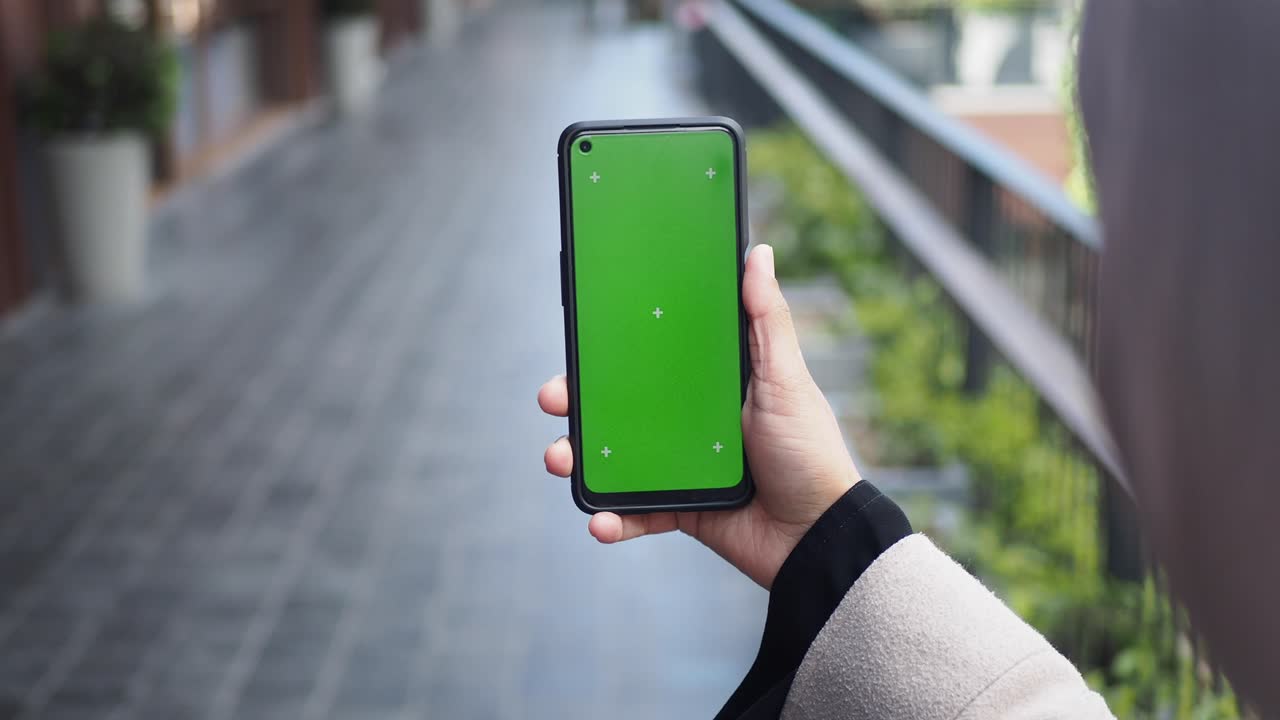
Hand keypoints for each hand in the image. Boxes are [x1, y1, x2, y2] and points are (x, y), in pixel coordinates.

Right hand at [538, 245, 859, 588]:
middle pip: (621, 405)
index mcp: (712, 382)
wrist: (819, 536)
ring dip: (580, 458)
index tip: (580, 338)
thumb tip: (759, 253)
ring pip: (616, 457)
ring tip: (559, 459)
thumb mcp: (787, 379)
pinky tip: (598, 519)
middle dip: (577, 403)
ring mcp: (681, 465)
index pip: (653, 356)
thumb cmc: (810, 452)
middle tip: (553, 398)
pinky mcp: (680, 508)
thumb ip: (767, 319)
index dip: (613, 348)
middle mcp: (690, 419)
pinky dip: (613, 517)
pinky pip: (636, 512)